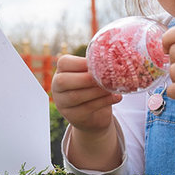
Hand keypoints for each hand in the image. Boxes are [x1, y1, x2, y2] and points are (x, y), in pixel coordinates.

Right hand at [50, 54, 121, 169]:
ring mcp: (62, 104)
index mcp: (61, 72)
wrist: (94, 116)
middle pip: (64, 81)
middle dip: (86, 78)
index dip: (80, 62)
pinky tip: (116, 97)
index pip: (64, 63)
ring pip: (76, 96)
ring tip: (113, 87)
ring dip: (97, 91)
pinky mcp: (72, 117)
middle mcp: (57, 88)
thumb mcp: (92, 75)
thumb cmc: (93, 88)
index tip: (98, 62)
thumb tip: (114, 57)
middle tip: (105, 76)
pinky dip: (104, 101)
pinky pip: (87, 108)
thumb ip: (96, 67)